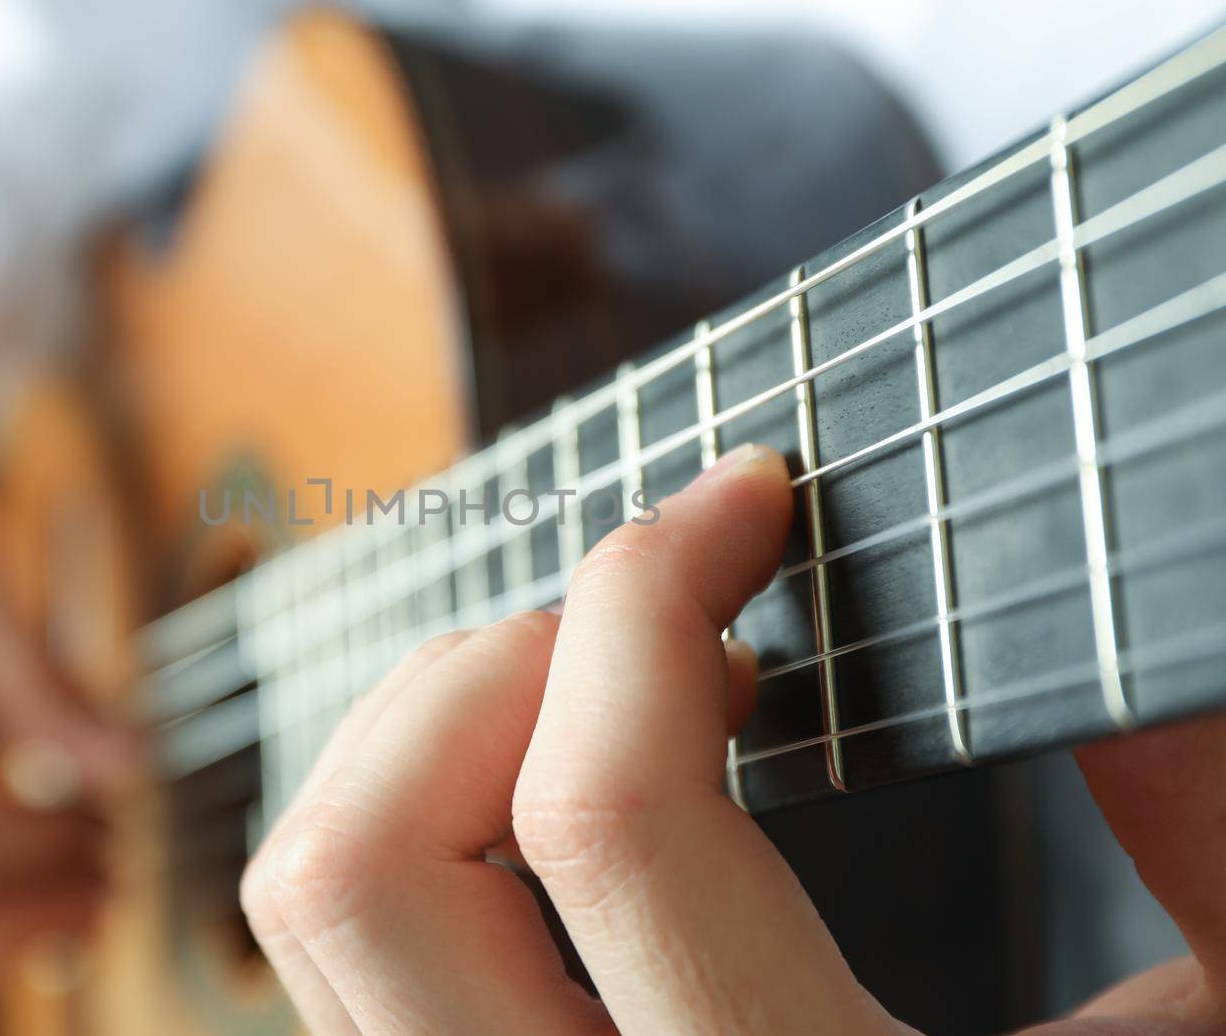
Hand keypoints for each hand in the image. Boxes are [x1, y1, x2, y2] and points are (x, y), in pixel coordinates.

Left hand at [242, 443, 1225, 1033]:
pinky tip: (552, 793)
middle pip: (369, 868)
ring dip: (435, 728)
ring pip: (319, 911)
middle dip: (500, 664)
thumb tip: (1130, 658)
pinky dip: (416, 814)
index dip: (647, 596)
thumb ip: (1196, 836)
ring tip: (599, 685)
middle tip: (654, 614)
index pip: (603, 818)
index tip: (739, 500)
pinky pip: (347, 956)